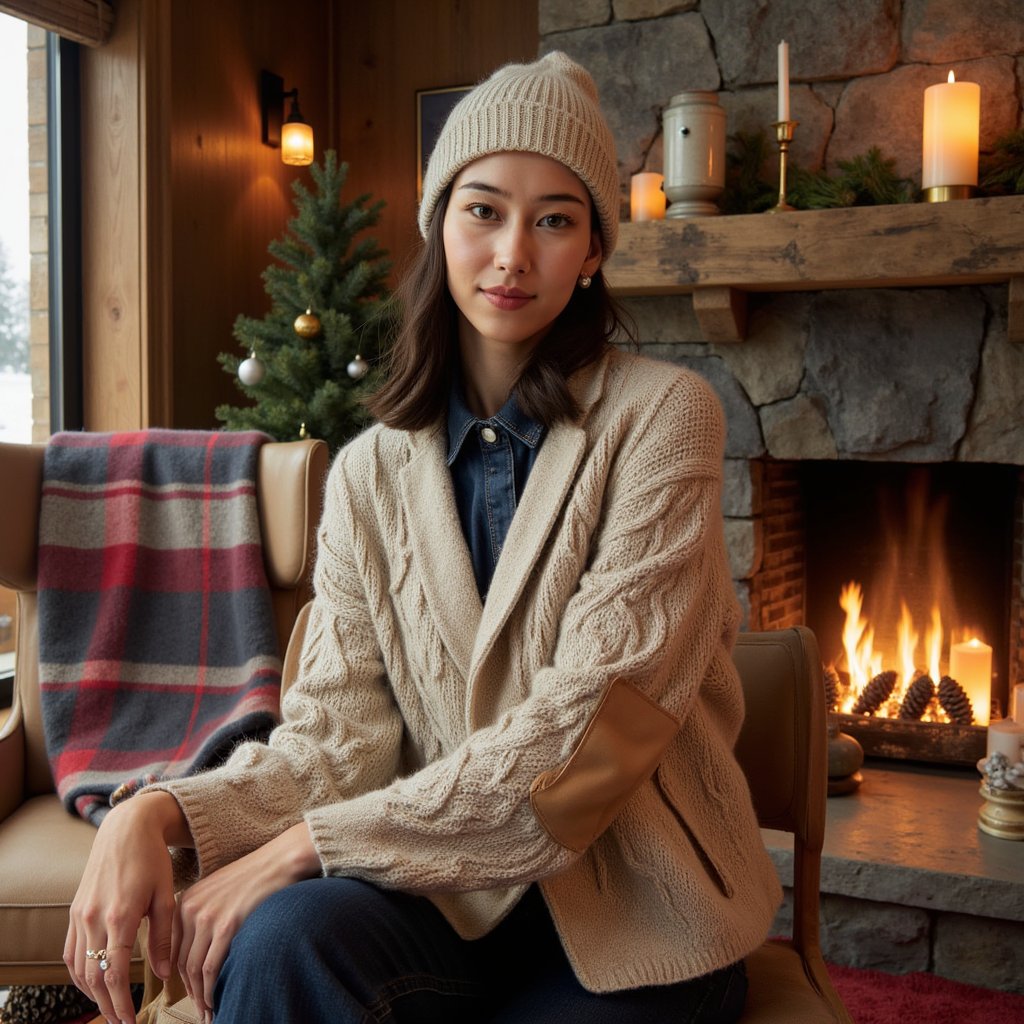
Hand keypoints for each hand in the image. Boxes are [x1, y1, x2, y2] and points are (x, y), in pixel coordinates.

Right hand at [65, 791, 189, 1023]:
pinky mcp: (74, 911)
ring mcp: (80, 915)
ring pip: (78, 967)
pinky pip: (70, 951)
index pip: (114, 972)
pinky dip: (79, 972)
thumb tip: (163, 973)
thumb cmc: (152, 860)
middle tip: (120, 1022)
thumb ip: (163, 937)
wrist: (127, 829)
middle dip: (105, 1004)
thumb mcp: (166, 896)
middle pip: (94, 975)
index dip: (120, 1001)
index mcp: (121, 916)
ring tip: (108, 1008)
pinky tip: (93, 982)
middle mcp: (94, 918)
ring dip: (90, 992)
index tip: (130, 1020)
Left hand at [172, 821, 319, 1018]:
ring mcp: (208, 918)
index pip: (175, 949)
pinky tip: (217, 1000)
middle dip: (191, 992)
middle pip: (183, 963)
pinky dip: (211, 990)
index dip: (182, 976)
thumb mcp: (219, 891)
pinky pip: (211, 968)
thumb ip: (203, 915)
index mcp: (186, 901)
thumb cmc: (255, 876)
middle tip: (201, 1008)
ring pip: (194, 970)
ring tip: (209, 1011)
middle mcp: (191, 909)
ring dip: (200, 996)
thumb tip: (200, 950)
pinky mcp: (226, 926)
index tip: (192, 992)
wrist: (279, 860)